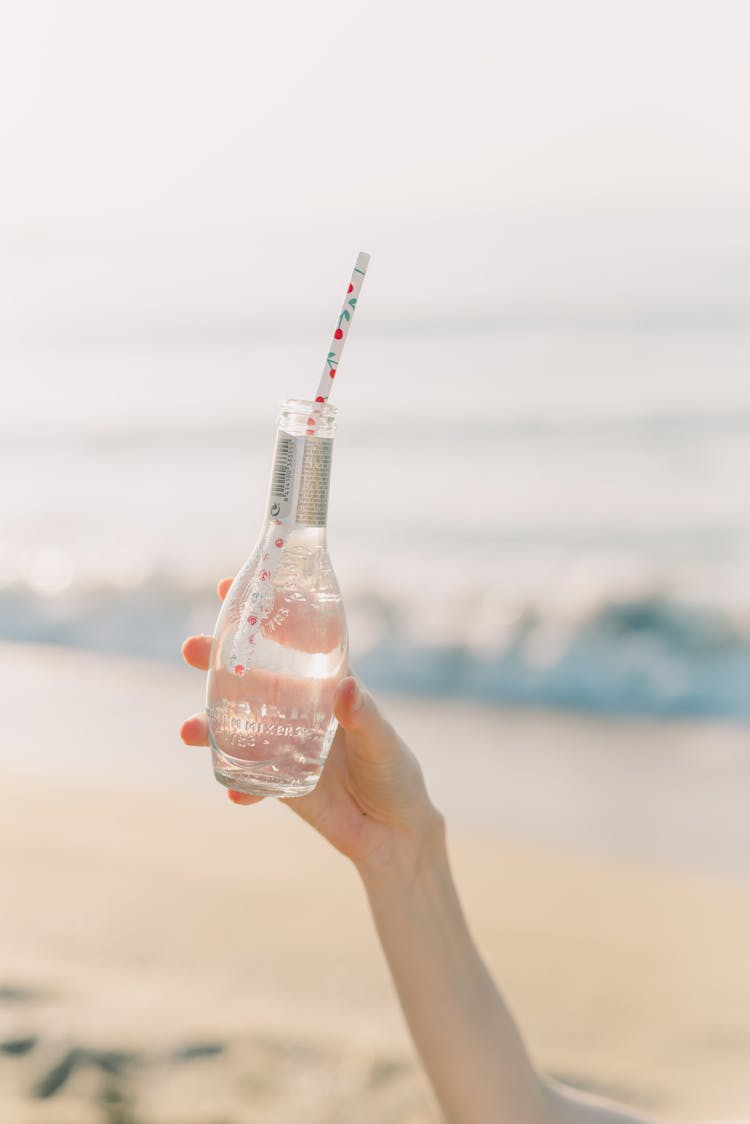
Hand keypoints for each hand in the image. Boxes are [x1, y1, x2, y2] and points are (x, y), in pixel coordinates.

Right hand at [181, 578, 441, 874]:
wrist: (393, 831)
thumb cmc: (395, 772)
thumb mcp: (383, 740)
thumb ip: (364, 715)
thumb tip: (345, 688)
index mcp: (326, 683)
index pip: (292, 638)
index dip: (264, 612)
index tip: (229, 586)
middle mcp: (298, 707)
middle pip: (250, 676)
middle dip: (218, 660)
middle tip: (191, 647)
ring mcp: (283, 743)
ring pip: (236, 726)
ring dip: (208, 725)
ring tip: (187, 731)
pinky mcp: (278, 782)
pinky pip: (250, 779)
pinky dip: (240, 784)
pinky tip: (235, 792)